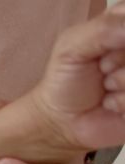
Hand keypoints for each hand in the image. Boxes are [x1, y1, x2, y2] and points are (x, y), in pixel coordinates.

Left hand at [31, 3, 124, 150]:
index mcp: (123, 26)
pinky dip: (121, 101)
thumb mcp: (71, 47)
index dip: (122, 33)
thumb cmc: (65, 80)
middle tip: (102, 68)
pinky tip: (111, 102)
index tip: (105, 49)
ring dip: (119, 82)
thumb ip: (101, 30)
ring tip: (105, 87)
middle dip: (117, 60)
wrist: (61, 120)